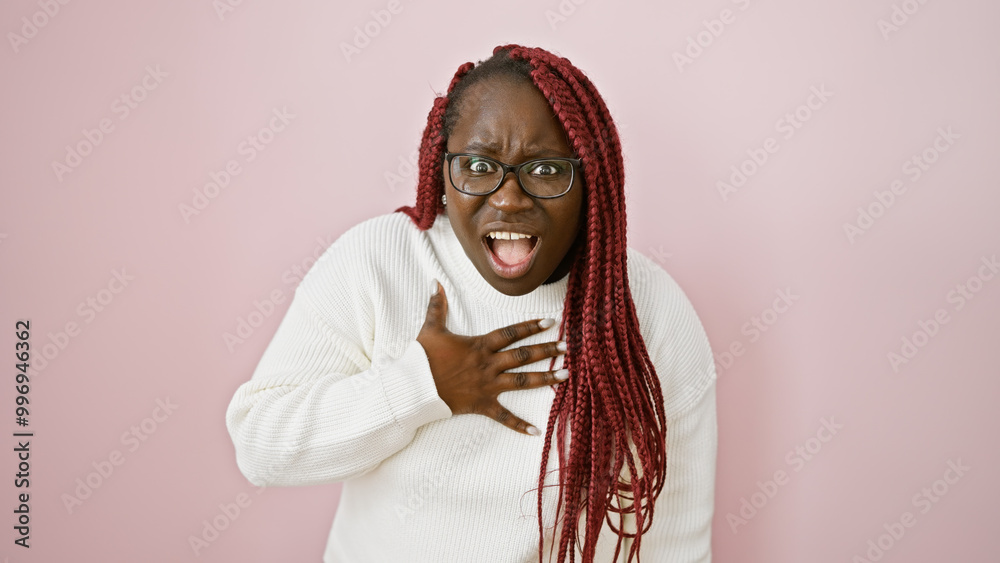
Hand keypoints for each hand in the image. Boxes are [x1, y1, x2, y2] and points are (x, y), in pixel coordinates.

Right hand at [415, 280, 567, 435]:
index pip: (511, 333)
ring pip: (522, 382)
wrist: (414, 387)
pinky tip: (536, 431)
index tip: (551, 321)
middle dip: (547, 350)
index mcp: (480, 345)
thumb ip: (436, 305)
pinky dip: (519, 425)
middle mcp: (489, 364)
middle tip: (567, 347)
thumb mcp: (431, 328)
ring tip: (566, 375)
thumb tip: (433, 281)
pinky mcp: (482, 404)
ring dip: (545, 378)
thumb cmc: (422, 358)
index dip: (531, 326)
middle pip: (523, 356)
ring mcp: (487, 385)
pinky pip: (504, 416)